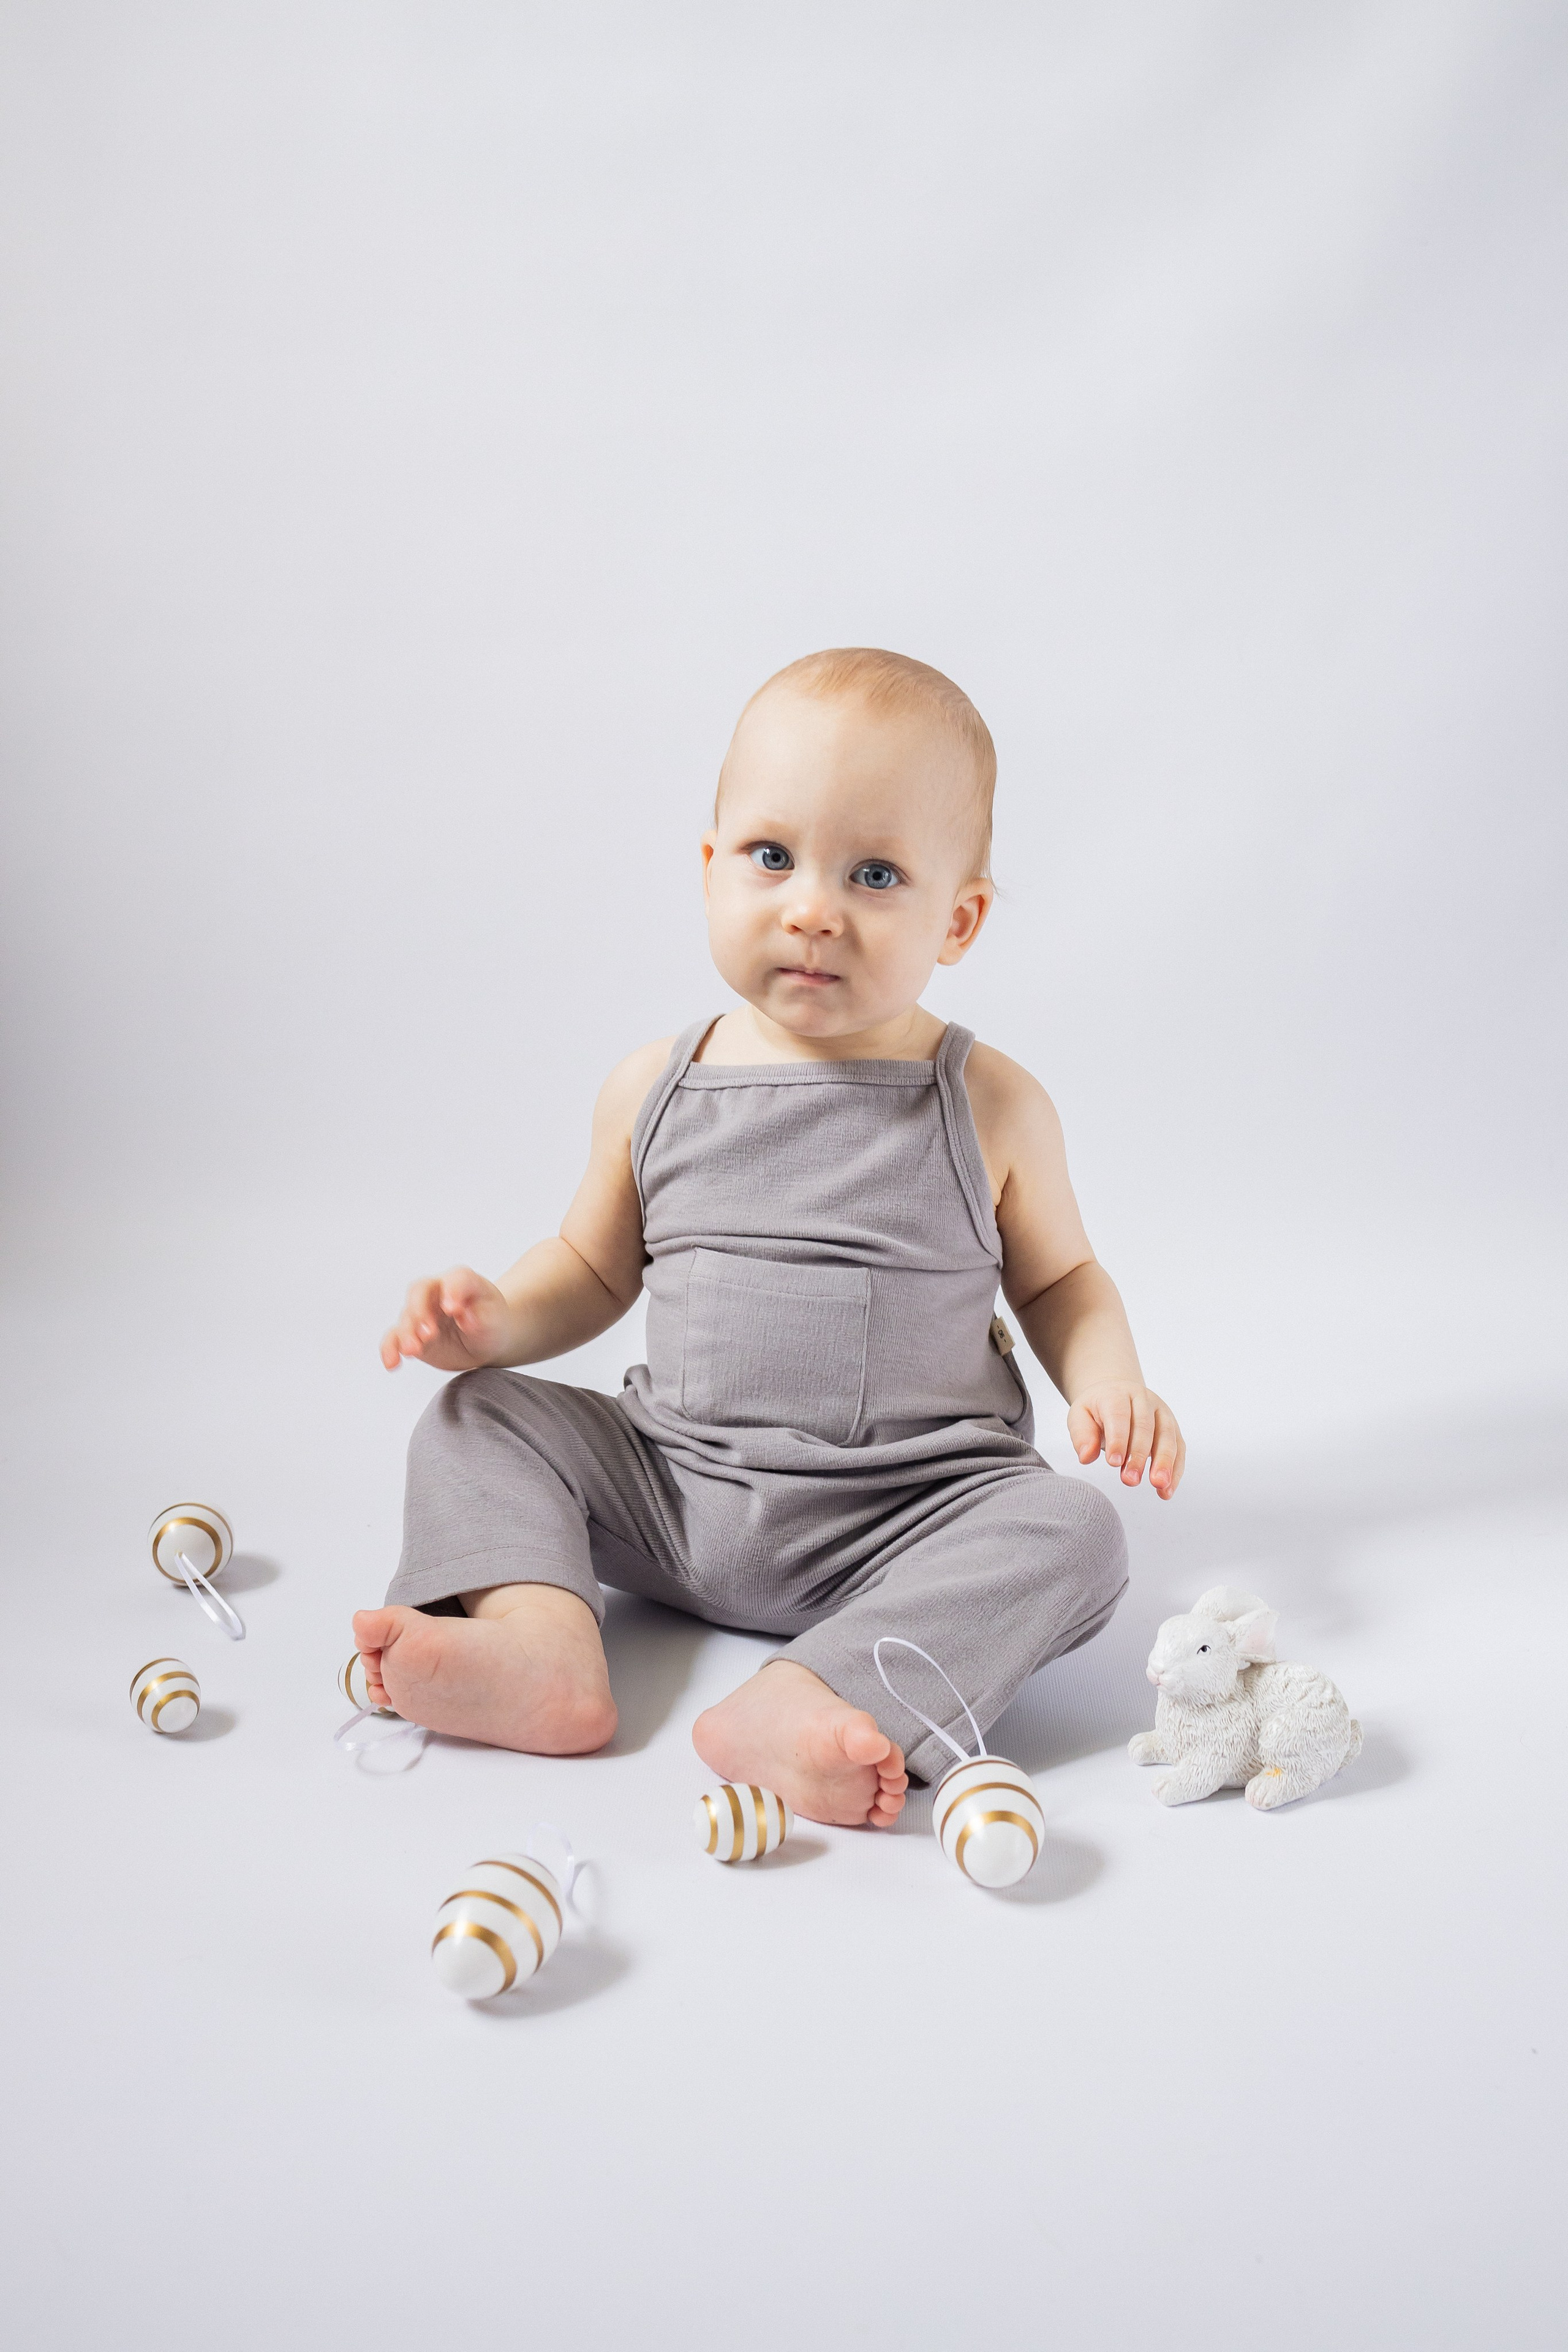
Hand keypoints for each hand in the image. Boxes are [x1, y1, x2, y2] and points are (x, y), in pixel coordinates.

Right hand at [380, 1267, 513, 1371]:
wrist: (485, 1340)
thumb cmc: (491, 1322)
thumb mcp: (494, 1319)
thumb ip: (481, 1316)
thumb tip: (464, 1316)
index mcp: (462, 1281)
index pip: (455, 1279)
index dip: (452, 1291)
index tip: (454, 1309)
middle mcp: (437, 1292)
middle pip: (420, 1292)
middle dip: (420, 1311)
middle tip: (429, 1333)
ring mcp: (422, 1312)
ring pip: (406, 1316)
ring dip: (407, 1333)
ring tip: (413, 1350)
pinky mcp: (412, 1334)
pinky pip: (394, 1338)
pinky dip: (390, 1349)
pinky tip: (392, 1363)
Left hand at [1067, 1383, 1184, 1496]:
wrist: (1117, 1393)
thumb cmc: (1097, 1409)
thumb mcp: (1080, 1415)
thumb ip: (1081, 1435)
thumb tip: (1086, 1457)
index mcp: (1117, 1394)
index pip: (1119, 1415)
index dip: (1118, 1439)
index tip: (1114, 1463)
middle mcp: (1143, 1399)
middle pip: (1145, 1427)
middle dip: (1139, 1456)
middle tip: (1131, 1480)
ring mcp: (1162, 1412)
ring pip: (1168, 1436)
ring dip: (1164, 1463)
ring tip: (1158, 1485)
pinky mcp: (1173, 1428)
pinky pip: (1179, 1448)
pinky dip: (1175, 1470)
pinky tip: (1167, 1490)